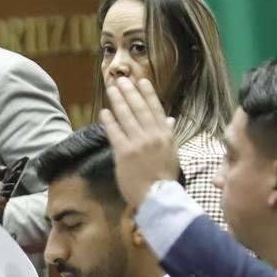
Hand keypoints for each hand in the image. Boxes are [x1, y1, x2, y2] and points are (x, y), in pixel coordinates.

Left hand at [98, 77, 179, 207]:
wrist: (158, 197)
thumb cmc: (164, 177)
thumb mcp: (172, 153)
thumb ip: (169, 134)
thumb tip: (169, 119)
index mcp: (165, 135)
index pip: (155, 109)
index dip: (147, 93)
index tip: (141, 80)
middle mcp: (153, 136)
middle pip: (139, 108)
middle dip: (129, 92)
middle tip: (120, 79)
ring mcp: (138, 144)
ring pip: (126, 117)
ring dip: (118, 101)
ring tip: (111, 89)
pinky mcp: (124, 153)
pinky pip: (115, 133)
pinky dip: (109, 121)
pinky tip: (104, 111)